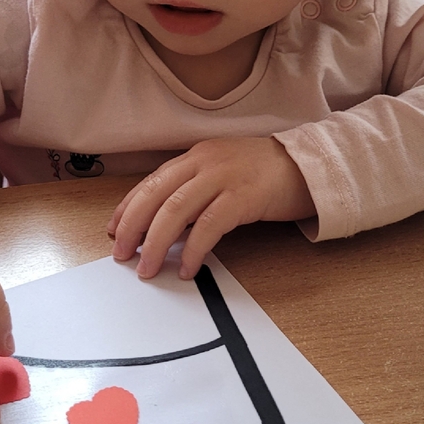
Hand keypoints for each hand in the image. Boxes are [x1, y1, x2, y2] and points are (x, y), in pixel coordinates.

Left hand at [106, 137, 314, 280]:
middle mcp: (205, 161)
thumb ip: (195, 193)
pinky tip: (186, 267)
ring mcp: (225, 176)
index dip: (127, 207)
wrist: (310, 166)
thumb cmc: (266, 176)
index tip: (113, 230)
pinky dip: (193, 249)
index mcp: (197, 156)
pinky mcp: (244, 196)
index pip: (151, 181)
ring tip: (146, 268)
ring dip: (156, 242)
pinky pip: (209, 225)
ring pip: (176, 209)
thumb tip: (166, 229)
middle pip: (156, 194)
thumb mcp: (223, 176)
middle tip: (121, 254)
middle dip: (133, 226)